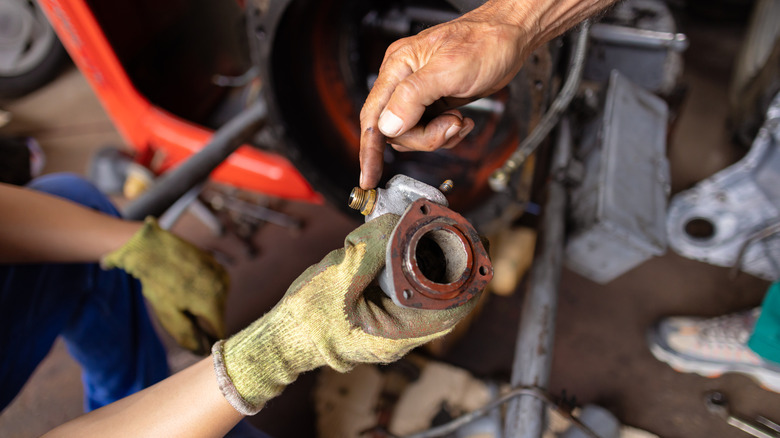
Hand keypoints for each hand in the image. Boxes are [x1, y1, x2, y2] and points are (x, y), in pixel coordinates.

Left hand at [102, 217, 227, 353]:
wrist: (152, 246)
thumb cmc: (157, 282)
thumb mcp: (168, 314)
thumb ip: (187, 335)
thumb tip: (201, 351)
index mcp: (212, 303)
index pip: (219, 332)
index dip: (207, 339)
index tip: (194, 337)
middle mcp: (223, 289)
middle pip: (218, 316)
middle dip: (203, 319)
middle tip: (181, 309)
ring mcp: (222, 274)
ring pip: (218, 301)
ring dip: (204, 303)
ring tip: (182, 293)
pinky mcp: (218, 265)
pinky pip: (217, 287)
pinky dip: (205, 289)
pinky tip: (187, 282)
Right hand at [212, 214, 480, 414]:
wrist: (282, 340)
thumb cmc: (306, 317)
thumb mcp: (337, 275)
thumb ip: (370, 248)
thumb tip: (397, 222)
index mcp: (398, 334)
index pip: (451, 306)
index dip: (469, 274)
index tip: (476, 244)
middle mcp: (402, 337)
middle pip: (446, 301)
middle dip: (456, 264)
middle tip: (460, 231)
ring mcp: (394, 331)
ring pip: (430, 298)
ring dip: (437, 267)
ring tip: (441, 235)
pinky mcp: (384, 321)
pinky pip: (411, 296)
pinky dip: (417, 273)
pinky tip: (413, 250)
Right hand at [359, 3, 533, 188]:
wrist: (511, 37)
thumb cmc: (484, 41)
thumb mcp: (448, 69)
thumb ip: (413, 97)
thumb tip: (388, 126)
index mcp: (398, 67)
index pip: (373, 116)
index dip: (369, 150)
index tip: (369, 178)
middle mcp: (403, 80)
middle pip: (396, 131)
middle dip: (424, 138)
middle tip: (450, 126)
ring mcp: (419, 92)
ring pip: (414, 134)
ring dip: (438, 136)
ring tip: (459, 120)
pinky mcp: (435, 100)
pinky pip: (430, 130)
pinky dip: (447, 132)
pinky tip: (462, 119)